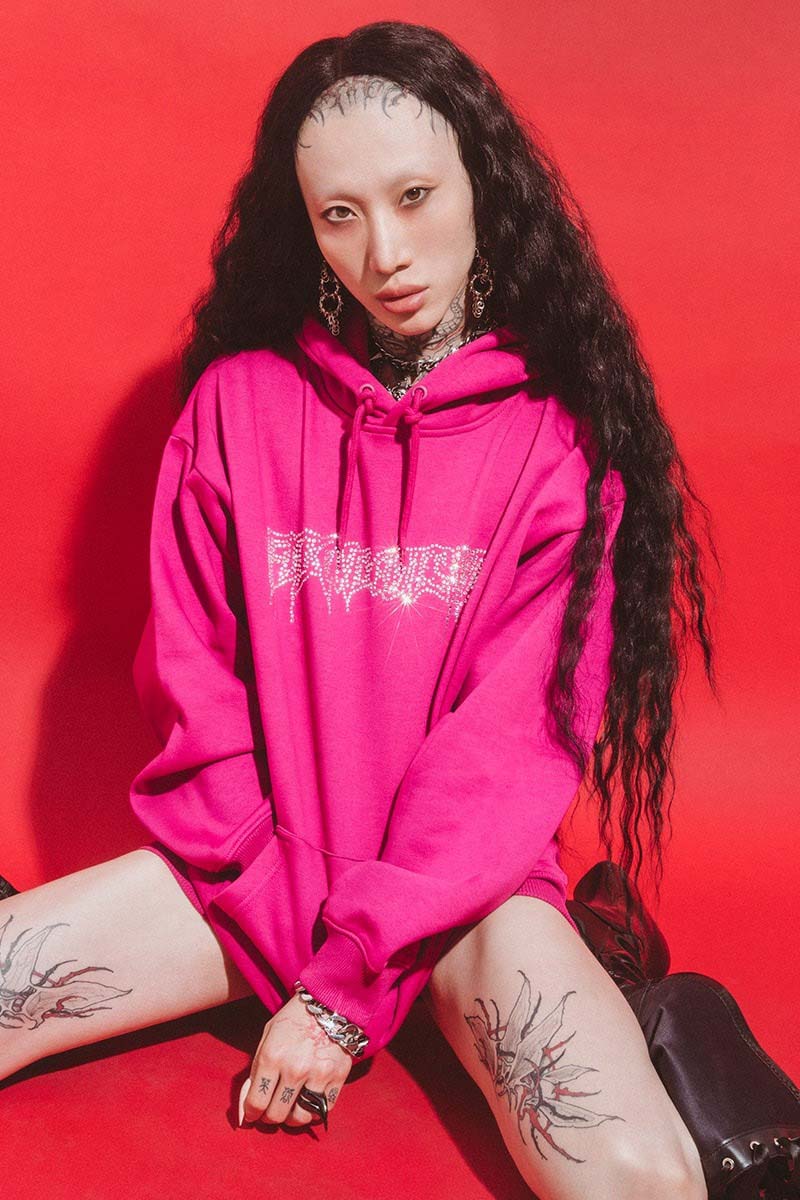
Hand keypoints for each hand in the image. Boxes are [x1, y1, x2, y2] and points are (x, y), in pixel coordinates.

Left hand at [238, 991, 353, 1128]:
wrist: (329, 1003)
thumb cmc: (294, 1020)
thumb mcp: (267, 1037)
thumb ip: (256, 1071)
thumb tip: (247, 1108)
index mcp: (273, 1056)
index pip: (257, 1102)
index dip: (252, 1114)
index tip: (253, 1115)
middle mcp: (295, 1068)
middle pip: (277, 1114)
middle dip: (270, 1117)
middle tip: (271, 1110)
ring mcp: (318, 1074)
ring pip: (301, 1117)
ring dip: (292, 1118)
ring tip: (290, 1108)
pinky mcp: (338, 1077)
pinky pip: (323, 1110)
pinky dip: (314, 1111)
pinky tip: (309, 1101)